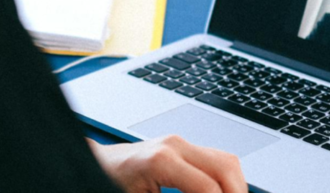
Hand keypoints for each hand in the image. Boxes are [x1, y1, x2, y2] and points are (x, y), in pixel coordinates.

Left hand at [88, 135, 246, 192]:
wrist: (95, 164)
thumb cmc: (109, 181)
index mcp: (162, 160)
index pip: (210, 188)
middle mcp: (174, 145)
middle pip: (227, 167)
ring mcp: (178, 142)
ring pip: (226, 160)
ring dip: (234, 185)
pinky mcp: (179, 146)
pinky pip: (215, 159)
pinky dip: (223, 178)